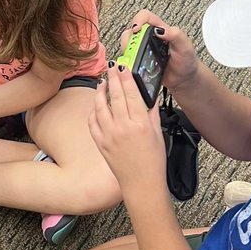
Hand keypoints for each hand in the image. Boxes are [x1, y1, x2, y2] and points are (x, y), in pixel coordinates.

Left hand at [89, 65, 167, 195]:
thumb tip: (150, 95)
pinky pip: (92, 122)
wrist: (141, 183)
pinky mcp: (100, 143)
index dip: (126, 77)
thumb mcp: (157, 133)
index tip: (123, 66)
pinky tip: (97, 105)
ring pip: (100, 106)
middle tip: (111, 67)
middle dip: (113, 77)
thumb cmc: (153, 161)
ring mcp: (109, 135)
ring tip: (103, 82)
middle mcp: (123, 128)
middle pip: (115, 95)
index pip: (131, 93)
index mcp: (140, 124)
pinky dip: (94, 111)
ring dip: (100, 91)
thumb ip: (152, 112)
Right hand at [119, 11, 199, 93]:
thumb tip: (160, 29)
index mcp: (160, 30)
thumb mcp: (185, 45)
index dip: (138, 20)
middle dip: (129, 40)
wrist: (184, 79)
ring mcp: (143, 51)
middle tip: (134, 49)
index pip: (145, 17)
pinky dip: (128, 62)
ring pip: (128, 46)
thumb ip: (175, 34)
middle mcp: (149, 38)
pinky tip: (135, 67)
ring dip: (128, 52)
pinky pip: (129, 59)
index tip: (136, 29)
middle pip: (131, 32)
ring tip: (136, 60)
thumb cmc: (187, 60)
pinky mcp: (139, 63)